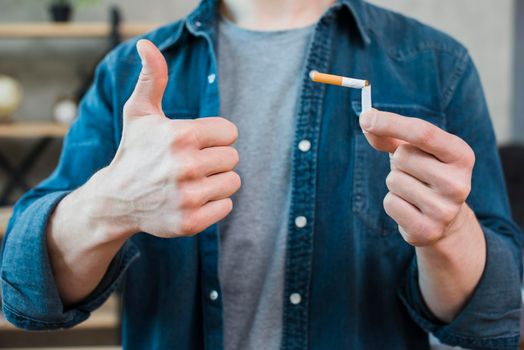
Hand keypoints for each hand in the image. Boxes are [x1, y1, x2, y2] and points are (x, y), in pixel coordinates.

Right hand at [100, 39, 239, 237]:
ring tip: (190, 181)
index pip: (230, 132)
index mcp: (180, 135)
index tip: (192, 143)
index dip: (213, 136)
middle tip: (189, 164)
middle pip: (233, 157)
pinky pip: (227, 206)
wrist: (116, 199)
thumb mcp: (140, 113)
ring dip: (216, 181)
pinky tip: (190, 199)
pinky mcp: (191, 222)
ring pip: (233, 182)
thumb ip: (153, 78)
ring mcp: (188, 197)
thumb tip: (146, 45)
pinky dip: (213, 203)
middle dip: (215, 158)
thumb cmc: (134, 151)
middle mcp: (185, 166)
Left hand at [360, 109, 475, 246]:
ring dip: (395, 184)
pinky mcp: (429, 229)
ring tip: (413, 191)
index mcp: (461, 155)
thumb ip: (391, 135)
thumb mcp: (416, 150)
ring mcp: (445, 209)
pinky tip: (410, 208)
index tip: (366, 118)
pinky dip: (393, 203)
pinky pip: (390, 203)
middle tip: (413, 172)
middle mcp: (459, 182)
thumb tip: (367, 119)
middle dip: (398, 162)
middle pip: (403, 157)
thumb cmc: (425, 174)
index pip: (423, 132)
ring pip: (394, 181)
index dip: (391, 123)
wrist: (445, 220)